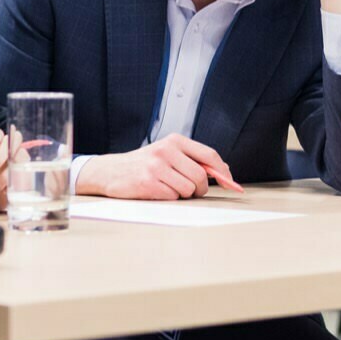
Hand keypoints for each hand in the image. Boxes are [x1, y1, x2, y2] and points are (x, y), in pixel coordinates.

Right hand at [75, 134, 233, 199]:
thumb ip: (192, 160)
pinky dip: (168, 198)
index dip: (223, 172)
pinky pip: (172, 197)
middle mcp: (166, 151)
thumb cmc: (143, 164)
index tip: (230, 183)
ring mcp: (156, 167)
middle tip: (192, 192)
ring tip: (167, 187)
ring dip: (182, 195)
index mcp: (175, 141)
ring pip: (188, 190)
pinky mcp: (148, 183)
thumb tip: (222, 171)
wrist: (110, 171)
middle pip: (201, 177)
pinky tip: (156, 191)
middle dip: (200, 190)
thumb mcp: (167, 154)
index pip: (209, 155)